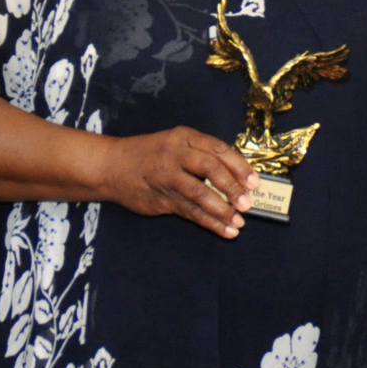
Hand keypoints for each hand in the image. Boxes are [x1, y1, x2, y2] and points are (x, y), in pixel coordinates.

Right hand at [98, 126, 258, 236]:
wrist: (111, 166)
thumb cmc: (150, 154)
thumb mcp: (176, 143)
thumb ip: (202, 154)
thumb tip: (239, 177)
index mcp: (184, 138)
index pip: (218, 149)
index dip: (239, 166)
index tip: (254, 182)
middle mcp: (176, 155)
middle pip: (209, 168)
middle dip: (232, 187)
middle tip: (247, 203)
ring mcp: (167, 177)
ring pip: (199, 194)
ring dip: (222, 210)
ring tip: (239, 222)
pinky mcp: (161, 199)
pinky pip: (190, 212)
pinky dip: (210, 222)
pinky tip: (225, 230)